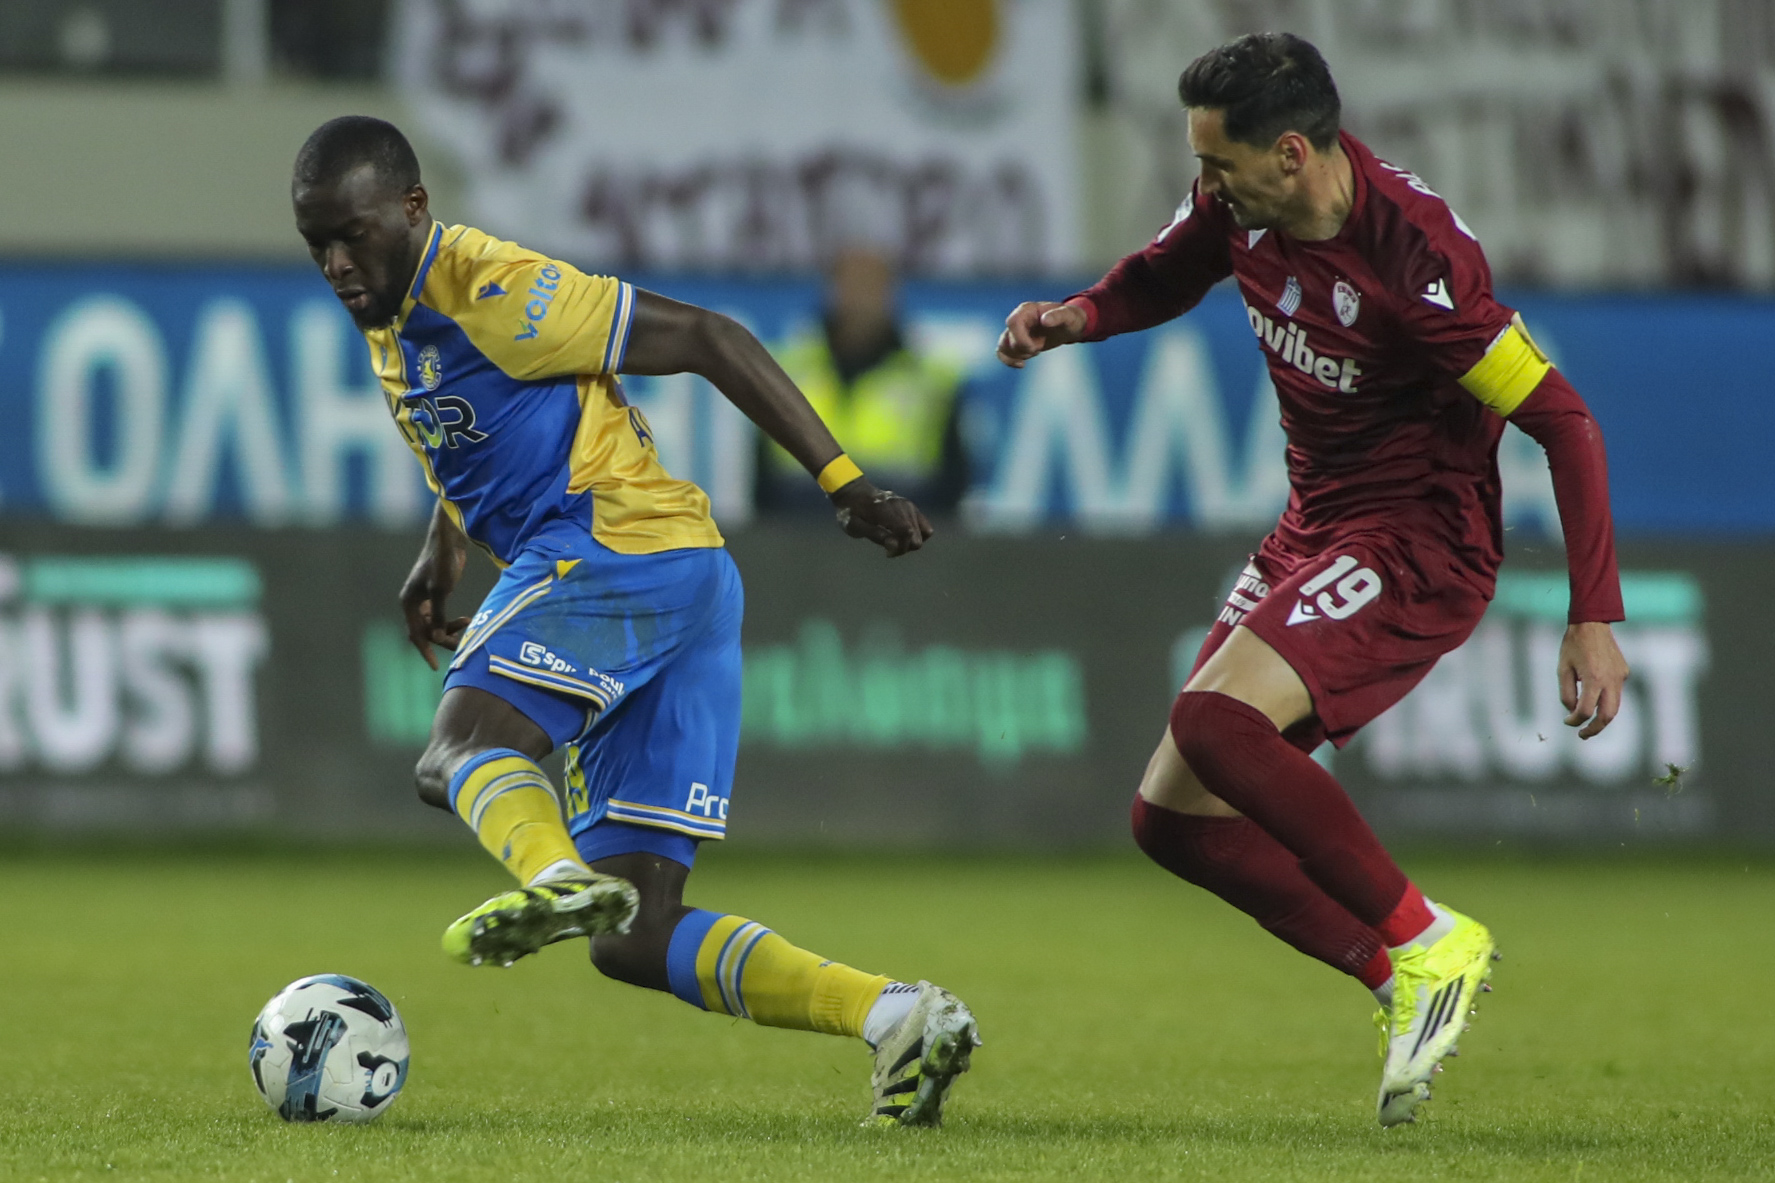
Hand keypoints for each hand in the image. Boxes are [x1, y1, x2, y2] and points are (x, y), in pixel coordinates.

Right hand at [400, 509, 470, 670]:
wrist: (448, 541)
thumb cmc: (442, 563)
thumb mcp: (441, 590)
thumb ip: (438, 615)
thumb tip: (435, 638)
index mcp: (408, 602)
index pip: (415, 634)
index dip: (425, 651)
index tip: (434, 667)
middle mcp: (412, 603)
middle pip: (424, 631)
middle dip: (442, 640)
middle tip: (462, 646)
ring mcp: (423, 600)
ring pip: (433, 625)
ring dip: (448, 630)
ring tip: (469, 625)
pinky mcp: (434, 596)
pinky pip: (439, 617)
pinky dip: (451, 621)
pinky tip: (466, 621)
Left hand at [831, 478, 933, 557]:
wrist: (855, 493)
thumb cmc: (851, 512)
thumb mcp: (854, 526)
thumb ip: (874, 534)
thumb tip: (894, 544)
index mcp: (886, 510)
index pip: (907, 532)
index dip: (900, 547)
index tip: (887, 551)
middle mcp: (902, 506)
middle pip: (916, 538)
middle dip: (904, 548)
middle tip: (887, 548)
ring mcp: (909, 506)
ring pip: (922, 535)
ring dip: (909, 544)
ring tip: (893, 541)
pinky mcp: (913, 508)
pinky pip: (927, 528)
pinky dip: (918, 536)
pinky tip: (903, 537)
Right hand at [996, 300, 1086, 367]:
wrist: (1069, 326)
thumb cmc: (1070, 318)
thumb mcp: (1068, 316)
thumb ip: (1057, 316)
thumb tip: (1044, 320)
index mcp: (1027, 310)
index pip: (1012, 323)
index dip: (1020, 338)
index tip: (1035, 348)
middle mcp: (1018, 319)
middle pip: (1007, 338)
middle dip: (1022, 349)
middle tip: (1039, 349)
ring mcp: (1015, 331)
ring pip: (1003, 346)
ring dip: (1017, 355)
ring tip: (1035, 352)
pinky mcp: (1016, 342)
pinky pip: (1002, 352)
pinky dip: (1009, 361)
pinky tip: (1022, 365)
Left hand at [1557, 621, 1629, 738]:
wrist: (1592, 623)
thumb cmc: (1573, 645)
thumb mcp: (1562, 669)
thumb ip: (1566, 693)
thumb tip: (1573, 711)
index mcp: (1594, 679)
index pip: (1586, 711)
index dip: (1575, 720)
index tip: (1567, 722)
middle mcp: (1611, 680)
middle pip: (1607, 716)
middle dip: (1595, 729)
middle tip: (1582, 735)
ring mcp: (1621, 676)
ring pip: (1615, 707)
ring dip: (1602, 718)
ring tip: (1589, 725)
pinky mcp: (1624, 672)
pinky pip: (1616, 692)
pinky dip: (1606, 701)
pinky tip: (1594, 699)